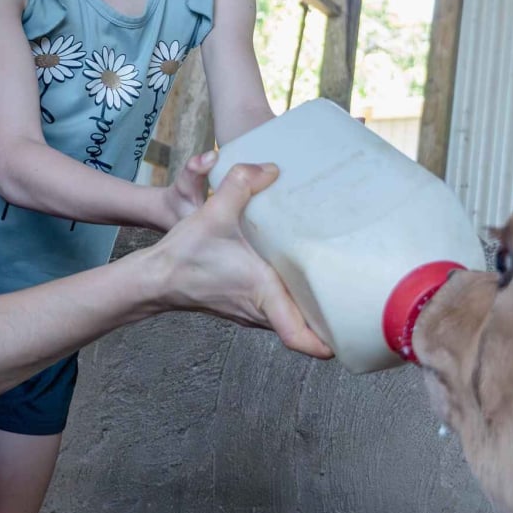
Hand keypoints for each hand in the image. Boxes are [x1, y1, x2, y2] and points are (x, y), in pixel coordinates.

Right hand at [150, 163, 332, 358]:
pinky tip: (296, 274)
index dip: (327, 343)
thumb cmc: (185, 255)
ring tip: (334, 282)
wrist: (155, 278)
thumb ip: (241, 183)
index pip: (299, 337)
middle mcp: (261, 310)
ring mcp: (252, 313)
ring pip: (292, 319)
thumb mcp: (214, 211)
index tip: (350, 337)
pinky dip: (291, 299)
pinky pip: (277, 311)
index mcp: (263, 293)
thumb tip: (270, 169)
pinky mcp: (243, 307)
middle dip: (331, 318)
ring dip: (310, 308)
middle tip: (357, 297)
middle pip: (307, 328)